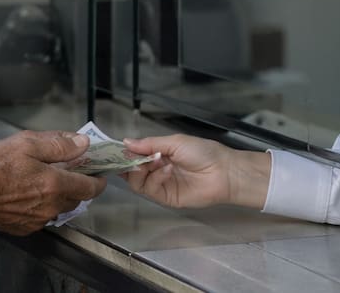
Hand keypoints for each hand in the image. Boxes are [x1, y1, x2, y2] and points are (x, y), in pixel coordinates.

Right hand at [0, 130, 106, 235]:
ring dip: (58, 195)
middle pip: (77, 198)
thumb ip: (58, 144)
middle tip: (64, 169)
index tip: (98, 172)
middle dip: (76, 184)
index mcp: (55, 184)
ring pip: (59, 207)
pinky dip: (41, 205)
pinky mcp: (25, 228)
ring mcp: (38, 220)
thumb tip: (82, 143)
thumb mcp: (25, 144)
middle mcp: (51, 206)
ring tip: (40, 179)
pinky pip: (42, 216)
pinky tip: (25, 193)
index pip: (91, 187)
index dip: (98, 179)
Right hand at [121, 134, 267, 209]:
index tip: (114, 150)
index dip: (123, 154)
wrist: (225, 172)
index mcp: (158, 155)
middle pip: (131, 171)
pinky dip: (155, 178)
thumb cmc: (203, 153)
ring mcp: (161, 185)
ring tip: (154, 162)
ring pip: (136, 182)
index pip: (134, 156)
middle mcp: (156, 170)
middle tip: (131, 157)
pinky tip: (166, 170)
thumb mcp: (174, 142)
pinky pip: (150, 190)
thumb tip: (125, 142)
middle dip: (128, 163)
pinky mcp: (167, 198)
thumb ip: (149, 144)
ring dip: (141, 170)